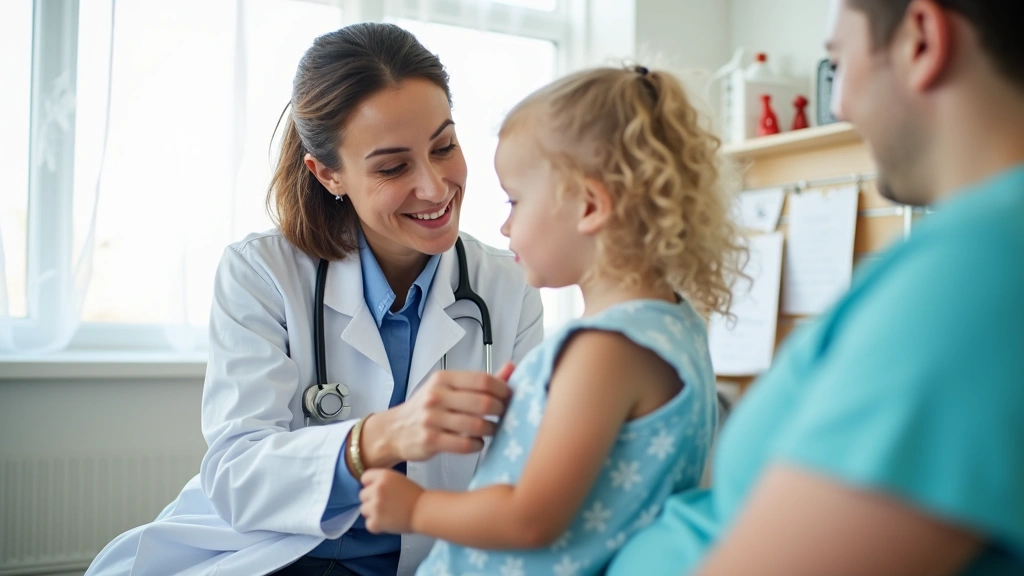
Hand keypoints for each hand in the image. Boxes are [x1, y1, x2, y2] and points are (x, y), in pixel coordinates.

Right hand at [359, 362, 515, 467]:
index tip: (509, 397)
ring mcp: (432, 419)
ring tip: (490, 429)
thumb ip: (480, 381)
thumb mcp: (449, 387)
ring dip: (491, 429)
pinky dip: (477, 444)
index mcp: (444, 379)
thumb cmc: (427, 407)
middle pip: (483, 402)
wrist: (394, 430)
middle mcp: (437, 396)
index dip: (503, 389)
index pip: (483, 380)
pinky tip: (476, 442)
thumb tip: (511, 368)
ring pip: (477, 425)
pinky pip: (465, 445)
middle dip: (500, 410)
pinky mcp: (431, 441)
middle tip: (502, 415)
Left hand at [359, 469, 423, 533]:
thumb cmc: (415, 496)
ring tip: (388, 514)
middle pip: (362, 495)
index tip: (377, 491)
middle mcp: (377, 489)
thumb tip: (368, 488)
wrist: (424, 511)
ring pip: (363, 509)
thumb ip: (382, 481)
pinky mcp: (375, 521)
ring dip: (373, 513)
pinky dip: (377, 526)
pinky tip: (388, 522)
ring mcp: (375, 506)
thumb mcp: (397, 479)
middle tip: (386, 504)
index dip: (370, 485)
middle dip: (371, 500)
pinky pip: (368, 524)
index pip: (364, 478)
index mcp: (383, 476)